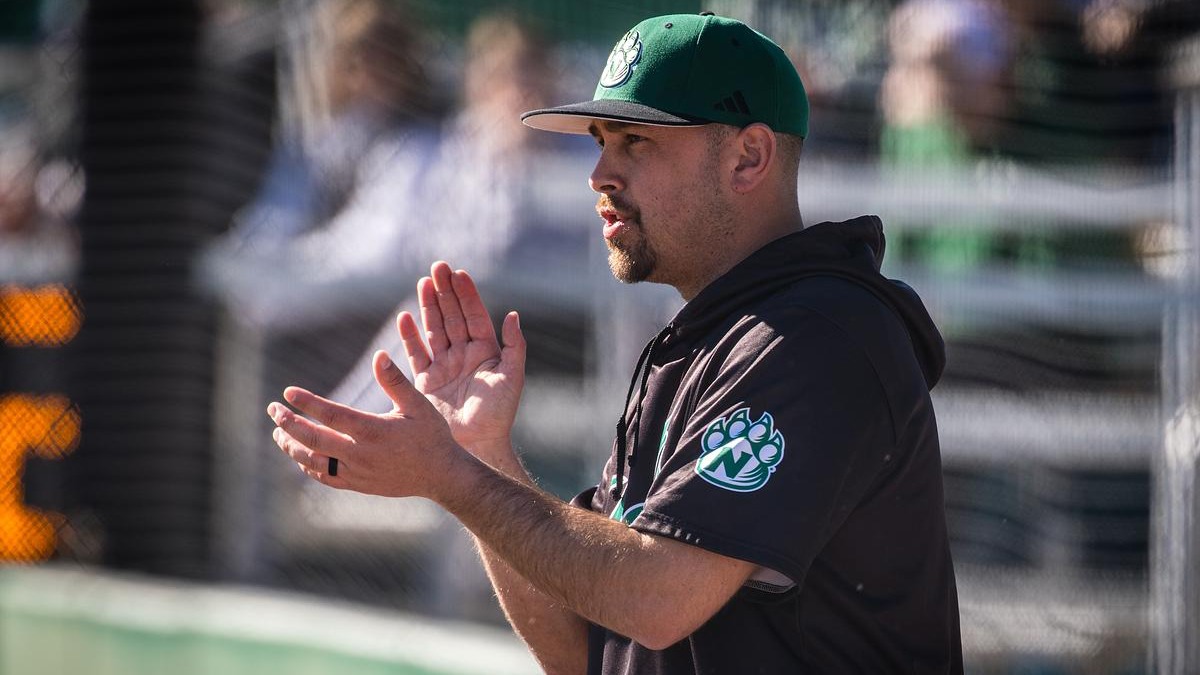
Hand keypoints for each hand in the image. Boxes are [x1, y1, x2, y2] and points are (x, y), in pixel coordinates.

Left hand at [267, 352, 463, 497]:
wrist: (441, 475)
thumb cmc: (432, 435)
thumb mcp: (418, 404)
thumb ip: (396, 381)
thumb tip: (379, 355)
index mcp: (374, 431)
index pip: (331, 415)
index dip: (307, 403)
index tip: (288, 392)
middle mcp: (361, 454)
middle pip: (314, 439)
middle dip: (288, 424)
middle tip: (273, 410)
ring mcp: (357, 472)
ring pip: (314, 461)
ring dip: (292, 446)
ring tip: (277, 433)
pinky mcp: (357, 484)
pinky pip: (324, 477)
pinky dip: (307, 465)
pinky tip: (298, 454)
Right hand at [398, 262, 525, 456]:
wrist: (476, 445)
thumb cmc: (498, 414)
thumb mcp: (512, 378)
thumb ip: (513, 347)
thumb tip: (513, 315)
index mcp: (486, 352)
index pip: (474, 316)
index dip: (467, 295)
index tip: (458, 273)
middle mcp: (464, 355)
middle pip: (452, 316)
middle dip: (445, 292)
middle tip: (437, 267)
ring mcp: (444, 366)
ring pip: (434, 329)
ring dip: (428, 306)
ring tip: (422, 283)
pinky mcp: (426, 381)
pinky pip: (416, 353)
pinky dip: (410, 336)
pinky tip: (405, 317)